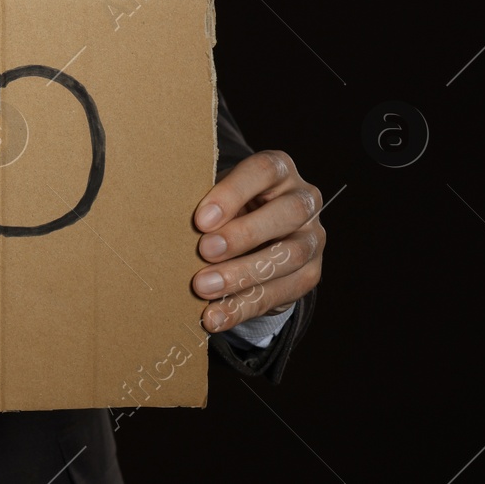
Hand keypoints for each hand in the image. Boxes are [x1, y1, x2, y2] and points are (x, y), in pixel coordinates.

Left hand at [190, 149, 324, 333]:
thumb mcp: (218, 197)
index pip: (264, 171)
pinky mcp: (310, 274)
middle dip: (244, 234)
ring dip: (244, 274)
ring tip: (204, 288)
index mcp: (279, 170)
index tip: (201, 220)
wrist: (256, 236)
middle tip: (204, 252)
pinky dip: (244, 306)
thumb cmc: (227, 207)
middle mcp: (304, 199)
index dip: (233, 193)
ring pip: (290, 255)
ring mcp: (313, 237)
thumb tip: (171, 231)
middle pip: (287, 213)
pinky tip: (215, 315)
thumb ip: (206, 208)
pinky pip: (282, 293)